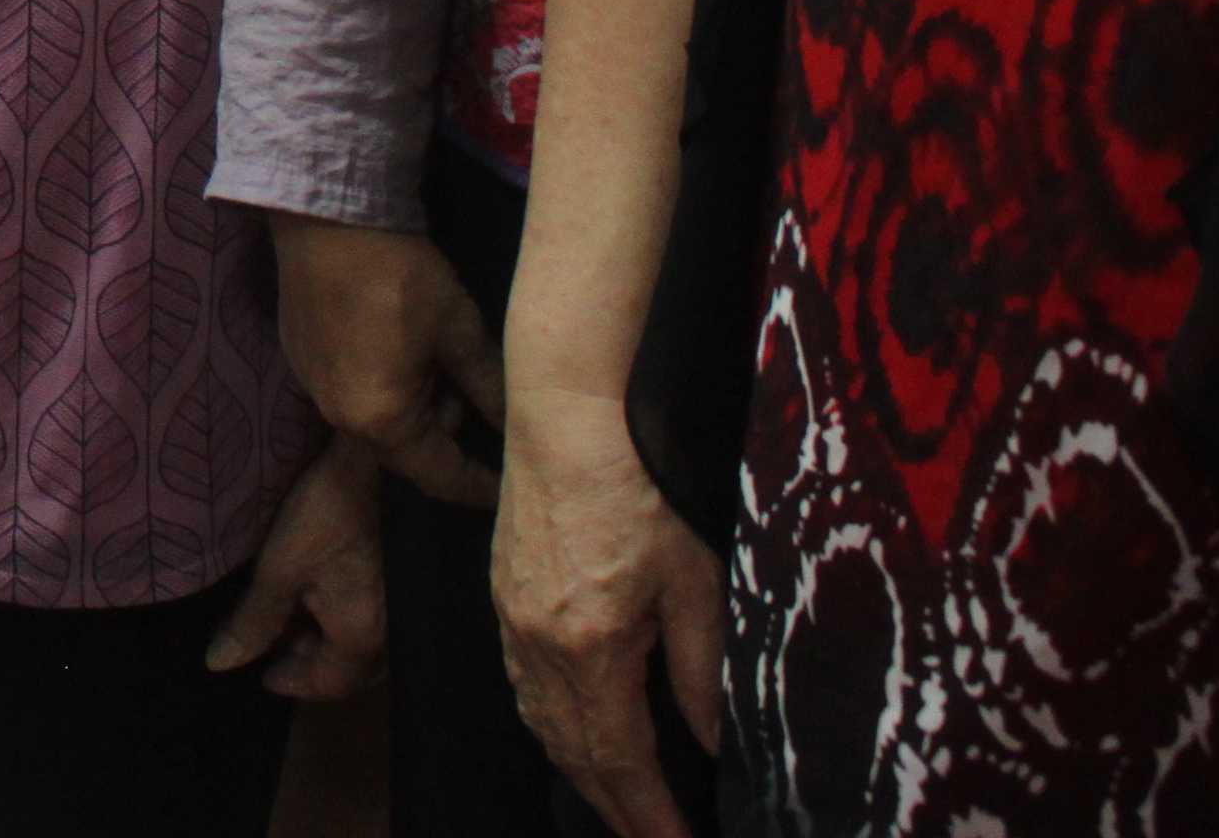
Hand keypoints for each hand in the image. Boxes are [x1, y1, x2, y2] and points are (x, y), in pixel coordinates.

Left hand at [205, 434, 385, 699]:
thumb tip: (218, 665)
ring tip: (296, 614)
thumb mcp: (281, 567)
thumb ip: (253, 621)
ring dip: (332, 638)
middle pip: (353, 667)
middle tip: (277, 643)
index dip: (294, 682)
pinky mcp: (413, 579)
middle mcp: (394, 630)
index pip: (331, 683)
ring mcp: (408, 605)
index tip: (265, 676)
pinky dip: (351, 617)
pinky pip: (381, 617)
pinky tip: (328, 594)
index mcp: (362, 635)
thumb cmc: (327, 513)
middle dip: (313, 661)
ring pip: (368, 642)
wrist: (384, 458)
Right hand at [276, 213, 510, 504]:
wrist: (324, 218)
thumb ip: (490, 386)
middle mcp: (341, 418)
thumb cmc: (399, 273)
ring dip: (413, 412)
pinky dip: (381, 389)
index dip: (481, 486)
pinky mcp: (300, 362)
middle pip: (406, 453)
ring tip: (440, 369)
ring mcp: (313, 391)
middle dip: (445, 439)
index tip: (511, 486)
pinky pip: (350, 395)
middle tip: (476, 401)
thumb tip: (522, 425)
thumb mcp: (459, 328)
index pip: (442, 477)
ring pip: (377, 423)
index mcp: (383, 421)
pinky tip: (398, 349)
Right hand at [496, 388, 727, 837]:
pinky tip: (577, 738)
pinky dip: (555, 730)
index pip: (621, 760)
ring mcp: (513, 624)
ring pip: (544, 727)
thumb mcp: (693, 581)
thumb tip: (715, 743)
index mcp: (589, 646)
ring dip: (584, 777)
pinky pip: (526, 691)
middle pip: (574, 756)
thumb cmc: (636, 487)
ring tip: (623, 808)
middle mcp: (539, 646)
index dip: (651, 815)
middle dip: (617, 812)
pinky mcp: (504, 601)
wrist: (564, 421)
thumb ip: (703, 669)